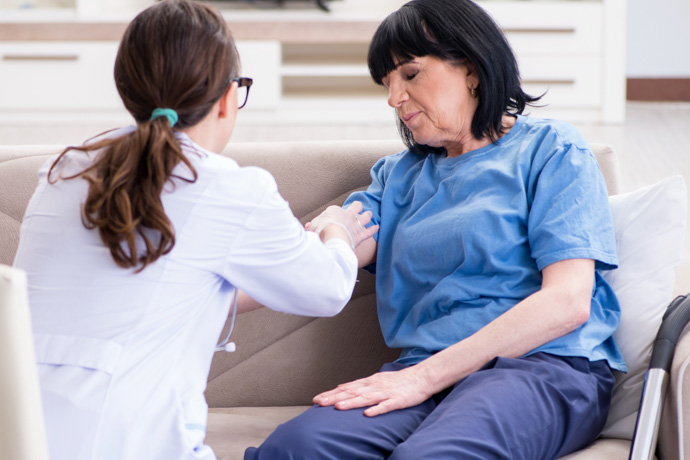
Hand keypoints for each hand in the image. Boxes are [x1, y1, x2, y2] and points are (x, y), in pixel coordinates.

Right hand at [306, 201, 378, 248]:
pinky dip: (373, 229)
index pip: (337, 209)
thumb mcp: (312, 226)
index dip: (336, 214)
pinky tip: (377, 227)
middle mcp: (347, 215)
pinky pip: (369, 231)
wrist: (330, 237)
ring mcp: (355, 224)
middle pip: (356, 206)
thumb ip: (311, 226)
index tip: (332, 220)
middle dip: (357, 207)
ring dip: (368, 215)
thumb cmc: (319, 231)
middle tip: (357, 209)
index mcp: (335, 210)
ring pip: (366, 216)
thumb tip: (308, 226)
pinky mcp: (360, 235)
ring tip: (368, 215)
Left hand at [312, 366, 433, 416]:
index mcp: (368, 382)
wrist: (421, 377)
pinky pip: (386, 406)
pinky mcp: (398, 400)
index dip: (331, 393)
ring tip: (338, 407)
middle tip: (319, 403)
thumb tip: (341, 386)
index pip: (346, 388)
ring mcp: (386, 393)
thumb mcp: (375, 379)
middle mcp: (374, 386)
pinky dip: (376, 409)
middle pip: (352, 392)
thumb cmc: (398, 381)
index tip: (316, 399)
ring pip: (366, 398)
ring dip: (351, 402)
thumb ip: (359, 384)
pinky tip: (367, 414)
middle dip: (335, 398)